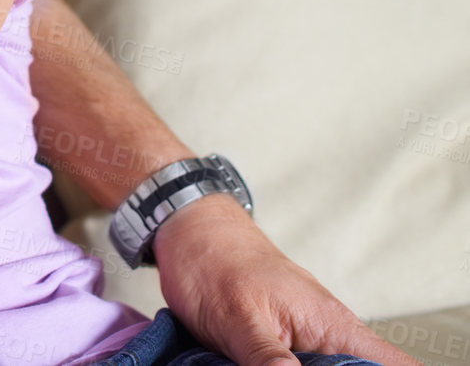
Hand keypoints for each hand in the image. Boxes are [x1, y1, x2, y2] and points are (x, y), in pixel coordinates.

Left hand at [152, 195, 420, 365]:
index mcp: (334, 327)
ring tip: (270, 361)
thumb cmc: (214, 264)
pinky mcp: (286, 344)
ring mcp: (310, 340)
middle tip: (286, 365)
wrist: (189, 234)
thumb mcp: (237, 318)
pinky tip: (270, 365)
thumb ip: (268, 357)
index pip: (397, 365)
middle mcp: (331, 334)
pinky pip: (301, 364)